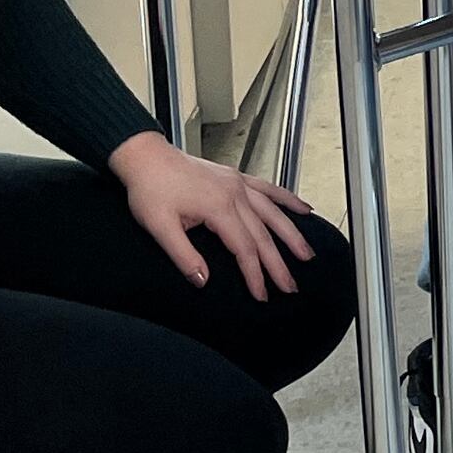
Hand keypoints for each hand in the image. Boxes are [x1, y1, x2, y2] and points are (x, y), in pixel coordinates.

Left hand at [109, 132, 323, 298]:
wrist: (146, 158)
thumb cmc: (149, 189)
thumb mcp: (159, 227)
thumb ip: (184, 255)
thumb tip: (204, 280)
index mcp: (218, 206)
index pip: (244, 248)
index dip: (254, 274)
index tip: (261, 294)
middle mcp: (234, 194)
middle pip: (263, 234)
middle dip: (279, 263)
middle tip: (290, 286)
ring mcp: (238, 184)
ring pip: (273, 212)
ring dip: (291, 234)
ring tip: (306, 254)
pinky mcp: (235, 178)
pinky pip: (268, 189)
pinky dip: (287, 199)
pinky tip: (303, 209)